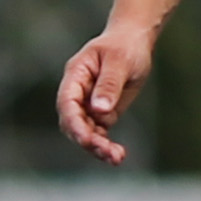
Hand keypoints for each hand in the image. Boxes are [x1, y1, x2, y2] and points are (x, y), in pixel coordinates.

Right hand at [55, 21, 157, 164]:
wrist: (133, 41)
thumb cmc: (124, 47)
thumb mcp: (119, 61)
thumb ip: (109, 84)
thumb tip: (99, 110)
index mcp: (75, 77)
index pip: (67, 103)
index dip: (74, 123)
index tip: (86, 138)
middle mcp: (77, 94)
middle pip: (74, 122)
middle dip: (88, 140)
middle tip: (107, 153)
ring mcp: (88, 105)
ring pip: (86, 131)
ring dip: (98, 147)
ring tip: (116, 158)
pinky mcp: (102, 113)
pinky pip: (100, 132)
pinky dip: (106, 144)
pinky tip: (118, 155)